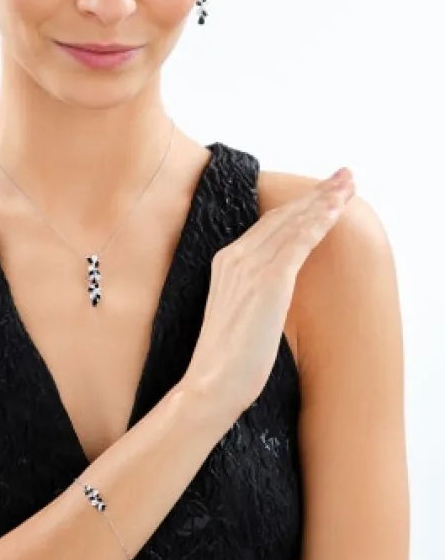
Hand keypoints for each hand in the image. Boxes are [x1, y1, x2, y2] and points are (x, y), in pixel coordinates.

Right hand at [181, 167, 355, 410]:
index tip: (322, 192)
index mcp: (225, 261)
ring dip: (324, 201)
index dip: (298, 205)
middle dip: (316, 193)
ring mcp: (249, 267)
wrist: (212, 383)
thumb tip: (275, 287)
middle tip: (344, 176)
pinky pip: (298, 243)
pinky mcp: (268, 281)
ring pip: (293, 223)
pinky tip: (336, 210)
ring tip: (348, 185)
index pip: (268, 224)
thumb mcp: (238, 312)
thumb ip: (253, 290)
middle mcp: (234, 257)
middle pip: (282, 216)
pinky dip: (319, 223)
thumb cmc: (227, 359)